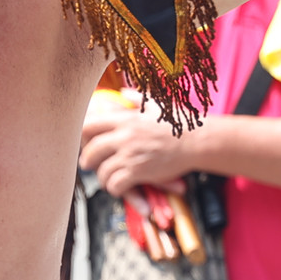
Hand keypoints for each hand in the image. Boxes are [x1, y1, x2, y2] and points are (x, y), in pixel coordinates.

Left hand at [80, 108, 202, 198]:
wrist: (198, 141)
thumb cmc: (180, 123)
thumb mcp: (157, 105)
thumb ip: (137, 98)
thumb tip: (124, 91)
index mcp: (125, 119)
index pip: (89, 126)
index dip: (82, 137)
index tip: (85, 143)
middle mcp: (124, 136)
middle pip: (91, 151)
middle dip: (87, 161)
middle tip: (89, 165)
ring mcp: (130, 155)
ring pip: (102, 172)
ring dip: (104, 178)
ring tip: (108, 179)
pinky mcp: (138, 171)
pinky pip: (115, 184)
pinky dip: (116, 188)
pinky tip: (120, 187)